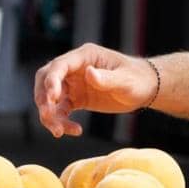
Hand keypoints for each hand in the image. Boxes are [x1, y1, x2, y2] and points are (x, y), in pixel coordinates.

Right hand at [34, 43, 158, 137]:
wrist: (145, 90)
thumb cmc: (138, 79)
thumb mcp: (126, 80)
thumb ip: (107, 78)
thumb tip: (89, 73)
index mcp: (85, 56)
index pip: (60, 65)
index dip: (51, 81)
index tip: (51, 99)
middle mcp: (75, 68)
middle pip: (46, 80)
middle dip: (43, 98)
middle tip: (48, 116)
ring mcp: (73, 83)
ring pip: (50, 98)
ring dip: (50, 115)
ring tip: (59, 132)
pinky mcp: (76, 98)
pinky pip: (61, 110)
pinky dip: (62, 121)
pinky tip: (75, 131)